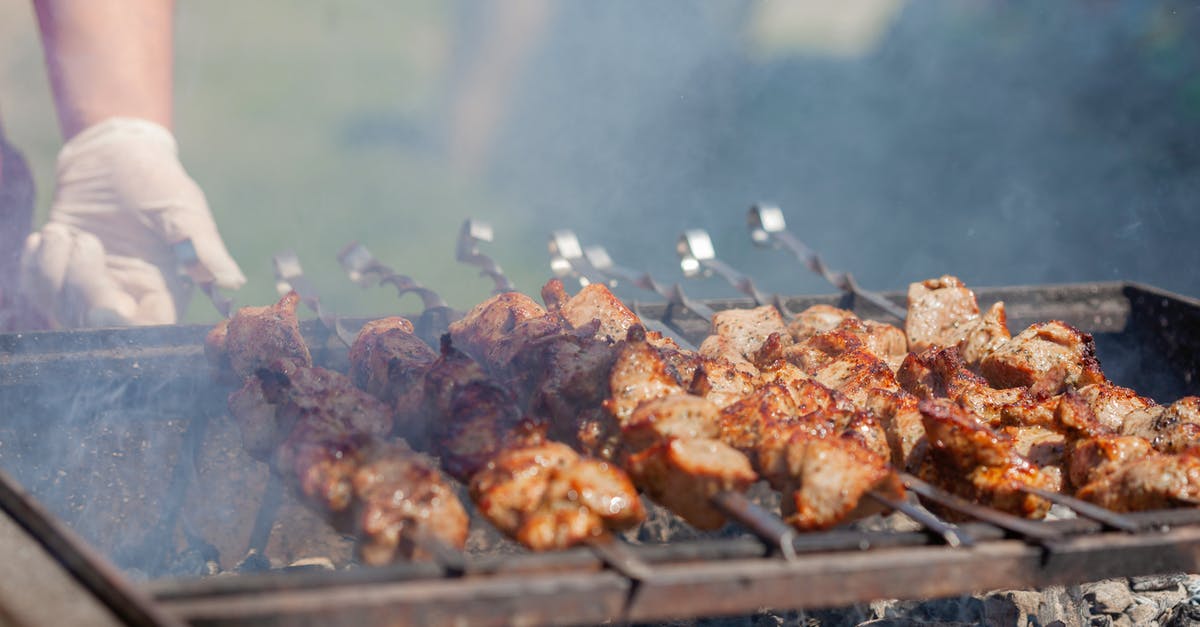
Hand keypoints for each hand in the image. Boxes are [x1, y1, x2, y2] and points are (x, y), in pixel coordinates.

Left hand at [20, 118, 244, 326]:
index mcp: (162, 288)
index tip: (109, 307)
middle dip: (84, 288)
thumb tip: (232, 282)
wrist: (112, 154)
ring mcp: (90, 286)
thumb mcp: (184, 208)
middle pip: (99, 325)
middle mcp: (126, 294)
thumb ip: (203, 247)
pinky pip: (37, 290)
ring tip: (65, 231)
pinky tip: (51, 236)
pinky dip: (36, 265)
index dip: (127, 328)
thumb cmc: (156, 180)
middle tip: (83, 241)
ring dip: (55, 269)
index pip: (147, 330)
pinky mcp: (59, 272)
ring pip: (62, 309)